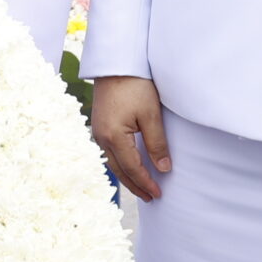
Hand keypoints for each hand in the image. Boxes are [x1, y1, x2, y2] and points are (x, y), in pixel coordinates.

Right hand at [90, 75, 169, 200]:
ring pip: (113, 162)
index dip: (146, 183)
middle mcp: (101, 137)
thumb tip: (163, 169)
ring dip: (127, 176)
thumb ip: (157, 144)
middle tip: (150, 197)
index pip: (132, 168)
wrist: (116, 63)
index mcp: (113, 137)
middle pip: (119, 170)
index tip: (158, 194)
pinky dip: (121, 163)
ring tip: (141, 186)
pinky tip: (129, 165)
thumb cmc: (135, 85)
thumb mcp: (151, 115)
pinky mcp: (100, 124)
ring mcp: (98, 131)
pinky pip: (110, 151)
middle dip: (135, 185)